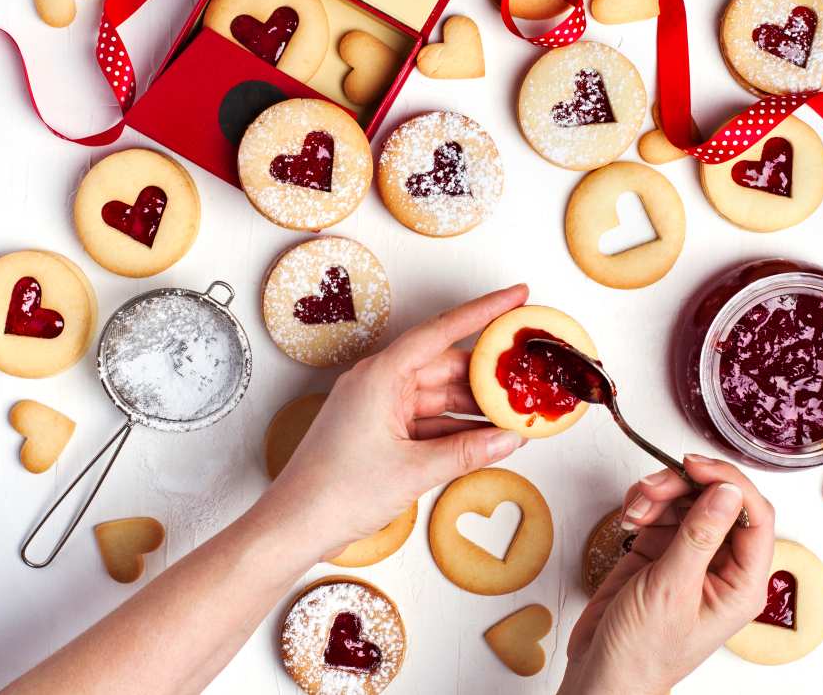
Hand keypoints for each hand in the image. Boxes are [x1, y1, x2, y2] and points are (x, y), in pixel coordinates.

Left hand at [256, 284, 529, 562]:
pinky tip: (486, 437)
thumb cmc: (336, 492)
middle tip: (527, 374)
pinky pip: (428, 419)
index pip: (440, 331)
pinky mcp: (380, 431)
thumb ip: (467, 452)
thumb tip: (509, 439)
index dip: (483, 311)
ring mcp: (379, 407)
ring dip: (474, 406)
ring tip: (515, 412)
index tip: (516, 296)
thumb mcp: (414, 471)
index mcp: (379, 376)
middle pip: (445, 366)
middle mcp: (379, 384)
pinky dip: (456, 428)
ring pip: (439, 395)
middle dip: (487, 374)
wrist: (295, 527)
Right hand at [560, 455, 774, 694]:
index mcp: (742, 583)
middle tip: (653, 487)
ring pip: (686, 501)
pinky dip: (643, 506)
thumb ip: (701, 536)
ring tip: (635, 510)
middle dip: (683, 486)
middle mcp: (721, 566)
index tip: (696, 467)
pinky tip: (630, 520)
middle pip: (717, 501)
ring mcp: (690, 557)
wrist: (604, 672)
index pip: (755, 516)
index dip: (729, 483)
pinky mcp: (661, 552)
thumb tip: (728, 493)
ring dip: (658, 494)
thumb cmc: (645, 651)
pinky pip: (661, 512)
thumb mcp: (672, 590)